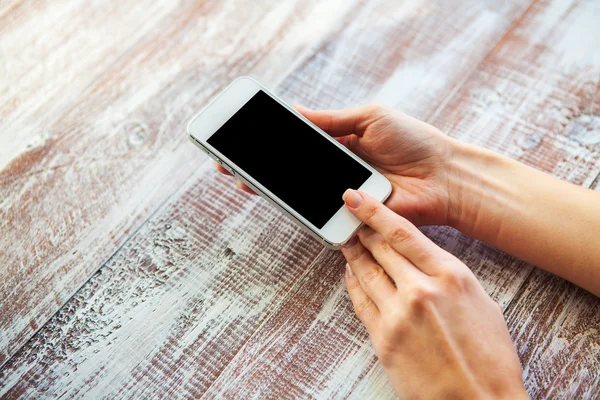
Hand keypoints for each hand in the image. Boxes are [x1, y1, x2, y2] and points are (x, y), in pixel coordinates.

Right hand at [217, 103, 457, 225]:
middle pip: (289, 172)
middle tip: (227, 164)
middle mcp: (334, 172)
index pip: (295, 144)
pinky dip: (296, 208)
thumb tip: (294, 111)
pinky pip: (317, 214)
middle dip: (257, 168)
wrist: (444, 177)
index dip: (268, 143)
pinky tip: (274, 197)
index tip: (240, 138)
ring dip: (269, 188)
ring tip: (243, 180)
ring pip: (297, 194)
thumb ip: (330, 119)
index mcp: (338, 144)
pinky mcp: (347, 217)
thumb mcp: (368, 117)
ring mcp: (338, 196)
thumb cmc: (412, 142)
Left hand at [341, 189, 526, 398]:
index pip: (404, 233)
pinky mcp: (383, 339)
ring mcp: (399, 315)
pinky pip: (360, 301)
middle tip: (349, 219)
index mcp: (451, 276)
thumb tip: (424, 258)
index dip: (375, 211)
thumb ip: (450, 276)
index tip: (358, 198)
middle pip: (380, 248)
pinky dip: (352, 283)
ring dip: (353, 254)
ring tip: (346, 242)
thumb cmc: (489, 359)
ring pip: (366, 272)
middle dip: (362, 231)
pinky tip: (350, 274)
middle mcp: (421, 290)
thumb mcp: (482, 304)